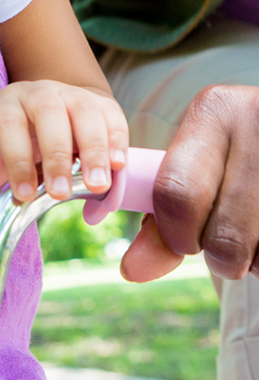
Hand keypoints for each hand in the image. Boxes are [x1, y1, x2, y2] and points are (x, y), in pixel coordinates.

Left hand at [0, 80, 128, 205]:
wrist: (42, 118)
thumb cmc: (11, 140)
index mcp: (6, 103)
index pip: (9, 125)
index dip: (17, 161)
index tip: (23, 196)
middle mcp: (39, 92)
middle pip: (49, 113)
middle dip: (56, 155)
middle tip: (60, 194)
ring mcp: (72, 94)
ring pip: (84, 111)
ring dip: (93, 149)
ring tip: (96, 185)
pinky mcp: (100, 103)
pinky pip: (112, 115)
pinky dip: (117, 139)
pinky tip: (118, 166)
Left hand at [121, 84, 258, 282]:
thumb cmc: (230, 160)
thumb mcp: (195, 168)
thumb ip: (160, 218)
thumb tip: (132, 269)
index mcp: (214, 110)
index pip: (177, 193)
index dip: (176, 234)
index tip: (182, 240)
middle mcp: (258, 124)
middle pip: (224, 234)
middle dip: (218, 256)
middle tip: (221, 244)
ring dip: (252, 260)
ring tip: (253, 232)